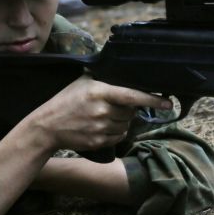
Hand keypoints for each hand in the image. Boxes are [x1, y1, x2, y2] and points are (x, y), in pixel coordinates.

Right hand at [26, 75, 170, 153]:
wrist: (47, 127)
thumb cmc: (65, 101)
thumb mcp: (82, 82)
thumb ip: (102, 78)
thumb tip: (121, 72)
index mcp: (99, 92)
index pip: (131, 96)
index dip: (151, 99)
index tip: (166, 102)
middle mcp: (102, 110)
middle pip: (130, 111)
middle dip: (128, 109)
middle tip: (114, 105)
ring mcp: (100, 128)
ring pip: (126, 125)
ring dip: (122, 121)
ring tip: (105, 115)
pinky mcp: (99, 142)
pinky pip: (119, 136)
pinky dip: (117, 132)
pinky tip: (103, 126)